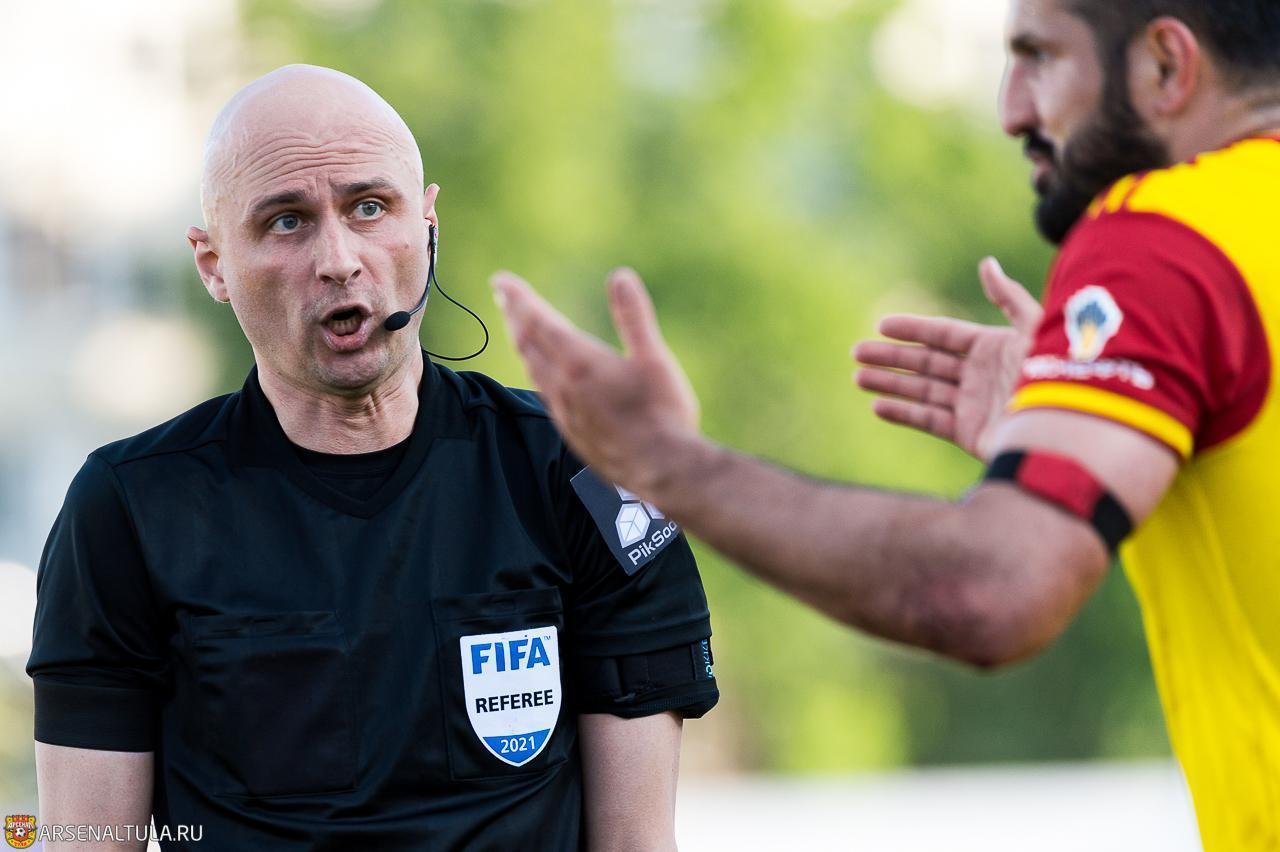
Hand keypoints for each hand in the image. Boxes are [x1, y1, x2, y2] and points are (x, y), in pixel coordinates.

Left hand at [491, 268, 700, 496]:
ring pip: (533, 370)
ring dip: (523, 345)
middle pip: (528, 344)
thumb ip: (634, 317)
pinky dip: (537, 373)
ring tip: (519, 330)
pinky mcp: (572, 433)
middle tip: (503, 296)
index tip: (500, 280)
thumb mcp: (654, 358)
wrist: (662, 470)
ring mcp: (565, 412)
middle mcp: (564, 387)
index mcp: (581, 363)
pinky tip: (544, 376)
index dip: (518, 299)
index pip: (539, 322)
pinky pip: (544, 395)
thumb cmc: (663, 413)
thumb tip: (620, 276)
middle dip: (514, 317)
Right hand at [852, 257, 1041, 460]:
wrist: (1066, 429)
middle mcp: (980, 375)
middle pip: (926, 362)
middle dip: (890, 357)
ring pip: (922, 390)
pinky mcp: (970, 433)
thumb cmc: (1058, 374)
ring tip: (857, 377)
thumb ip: (1009, 298)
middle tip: (857, 352)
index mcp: (994, 347)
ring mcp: (973, 404)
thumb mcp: (1036, 328)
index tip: (881, 325)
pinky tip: (877, 406)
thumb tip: (986, 264)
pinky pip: (930, 420)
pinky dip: (903, 414)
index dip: (913, 329)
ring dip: (889, 383)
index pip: (944, 335)